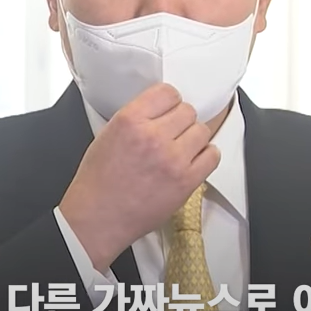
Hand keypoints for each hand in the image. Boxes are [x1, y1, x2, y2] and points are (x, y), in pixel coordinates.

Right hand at [58, 83, 219, 271]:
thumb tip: (161, 110)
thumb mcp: (108, 134)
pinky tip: (192, 161)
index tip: (168, 110)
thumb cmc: (98, 181)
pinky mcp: (186, 181)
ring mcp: (173, 159)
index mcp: (130, 120)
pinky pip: (212, 156)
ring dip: (193, 138)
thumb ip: (136, 117)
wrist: (98, 218)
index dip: (169, 102)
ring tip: (180, 149)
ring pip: (202, 131)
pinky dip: (206, 156)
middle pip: (187, 111)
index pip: (167, 92)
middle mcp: (153, 136)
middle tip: (171, 134)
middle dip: (180, 121)